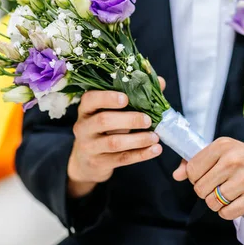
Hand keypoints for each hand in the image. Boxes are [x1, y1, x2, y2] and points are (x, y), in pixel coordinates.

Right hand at [67, 77, 165, 197]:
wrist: (87, 161)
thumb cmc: (104, 129)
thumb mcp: (112, 112)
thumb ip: (135, 97)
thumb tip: (160, 82)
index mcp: (86, 109)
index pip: (90, 99)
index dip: (107, 98)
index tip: (126, 98)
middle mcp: (83, 127)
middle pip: (103, 120)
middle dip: (129, 119)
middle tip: (148, 120)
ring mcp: (89, 146)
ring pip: (113, 142)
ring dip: (138, 139)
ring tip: (155, 137)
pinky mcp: (99, 162)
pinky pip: (121, 158)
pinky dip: (140, 154)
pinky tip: (155, 150)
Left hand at [172, 137, 243, 219]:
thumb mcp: (223, 152)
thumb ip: (197, 161)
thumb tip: (176, 175)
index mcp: (223, 146)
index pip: (193, 169)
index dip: (195, 178)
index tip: (205, 177)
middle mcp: (233, 161)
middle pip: (200, 189)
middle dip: (206, 192)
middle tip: (217, 187)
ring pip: (212, 202)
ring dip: (217, 203)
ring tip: (227, 195)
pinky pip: (227, 213)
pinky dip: (227, 211)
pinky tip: (235, 202)